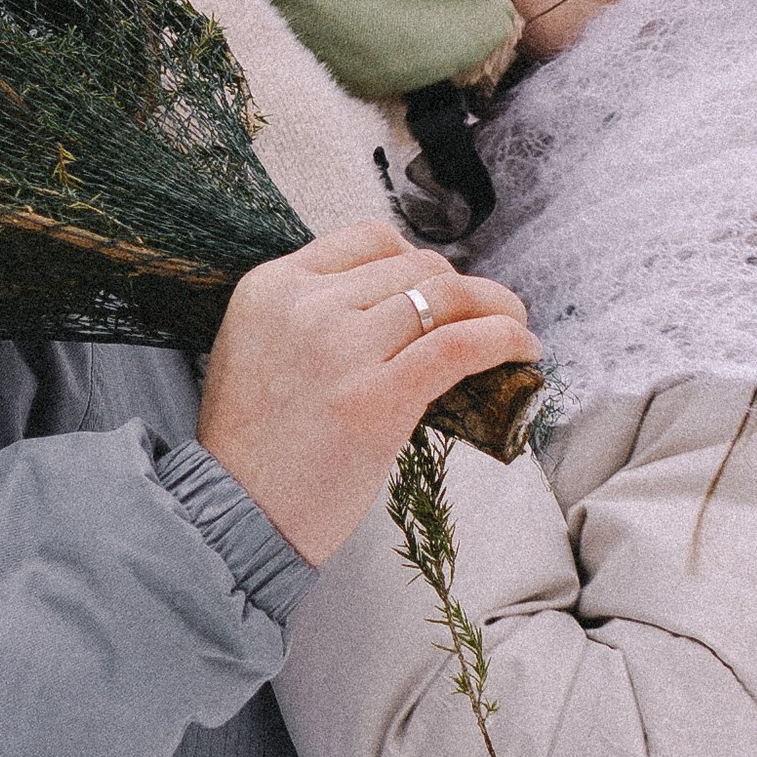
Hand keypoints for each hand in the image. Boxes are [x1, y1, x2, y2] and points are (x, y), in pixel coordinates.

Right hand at [197, 224, 535, 565]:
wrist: (232, 516)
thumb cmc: (252, 447)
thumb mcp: (256, 349)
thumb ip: (311, 314)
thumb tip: (396, 302)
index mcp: (272, 286)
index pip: (370, 240)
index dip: (418, 262)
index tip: (440, 289)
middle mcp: (306, 305)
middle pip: (416, 266)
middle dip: (461, 288)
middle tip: (485, 316)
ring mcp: (343, 348)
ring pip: (447, 296)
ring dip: (497, 308)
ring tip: (516, 327)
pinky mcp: (378, 396)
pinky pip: (462, 345)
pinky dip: (505, 339)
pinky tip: (525, 350)